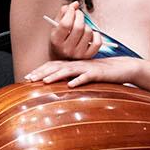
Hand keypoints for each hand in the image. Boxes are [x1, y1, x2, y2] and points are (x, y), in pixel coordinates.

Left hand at [24, 55, 142, 88]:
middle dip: (42, 73)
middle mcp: (77, 64)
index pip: (52, 65)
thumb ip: (71, 78)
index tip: (27, 77)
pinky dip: (78, 80)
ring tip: (45, 82)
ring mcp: (87, 67)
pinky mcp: (97, 73)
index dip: (39, 70)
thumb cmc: (101, 73)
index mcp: (72, 64)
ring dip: (55, 76)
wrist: (121, 68)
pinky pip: (86, 77)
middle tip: (29, 79)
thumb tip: (58, 86)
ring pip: (68, 70)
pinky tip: (71, 86)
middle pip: (56, 66)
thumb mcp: (83, 75)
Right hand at [45, 0, 100, 60]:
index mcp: (56, 40)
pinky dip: (96, 34)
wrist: (62, 58)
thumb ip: (63, 13)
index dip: (70, 12)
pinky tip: (90, 34)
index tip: (72, 8)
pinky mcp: (88, 56)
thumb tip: (76, 4)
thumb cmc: (60, 39)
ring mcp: (78, 54)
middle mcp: (67, 49)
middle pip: (79, 27)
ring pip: (88, 32)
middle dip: (80, 16)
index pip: (66, 24)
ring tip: (82, 26)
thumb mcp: (56, 26)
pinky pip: (98, 42)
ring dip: (86, 25)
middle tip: (78, 13)